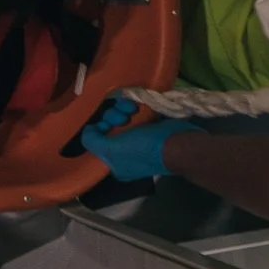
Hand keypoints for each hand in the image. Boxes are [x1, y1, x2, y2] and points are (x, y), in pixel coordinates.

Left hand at [78, 95, 196, 180]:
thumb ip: (93, 142)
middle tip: (122, 119)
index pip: (98, 142)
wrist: (180, 143)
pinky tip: (136, 105)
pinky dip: (134, 106)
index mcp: (116, 162)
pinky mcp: (150, 124)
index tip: (104, 126)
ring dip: (122, 109)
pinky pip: (135, 111)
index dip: (98, 131)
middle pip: (109, 127)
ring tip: (131, 110)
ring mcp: (139, 137)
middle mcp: (126, 150)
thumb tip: (88, 131)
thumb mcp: (112, 151)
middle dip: (112, 118)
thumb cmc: (144, 150)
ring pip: (121, 116)